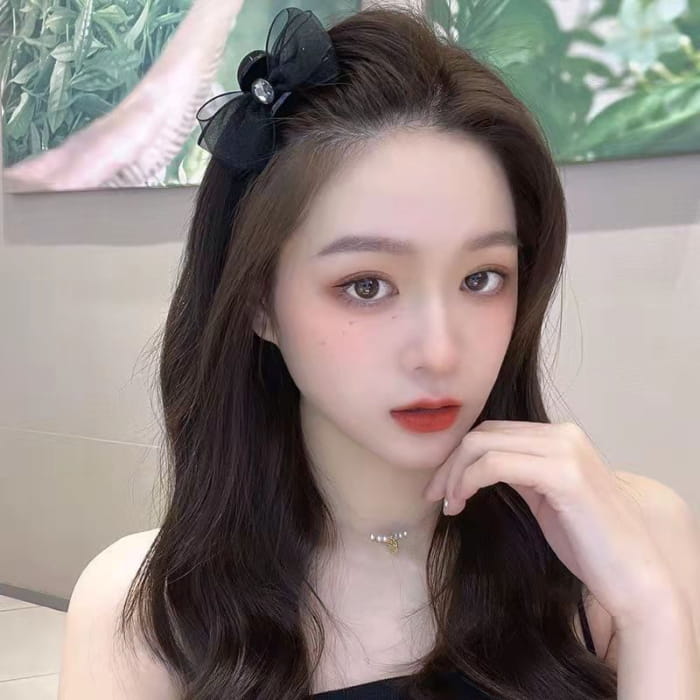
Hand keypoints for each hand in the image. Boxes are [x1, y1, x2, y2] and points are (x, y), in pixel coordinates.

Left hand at [422, 420, 677, 629]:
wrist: (633, 577)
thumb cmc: (588, 544)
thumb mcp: (545, 497)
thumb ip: (519, 472)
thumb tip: (476, 466)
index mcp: (560, 436)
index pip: (493, 431)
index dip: (459, 456)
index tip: (441, 486)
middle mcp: (563, 434)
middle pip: (483, 433)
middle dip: (450, 463)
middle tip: (435, 496)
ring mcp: (565, 450)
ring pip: (483, 445)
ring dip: (455, 474)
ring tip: (448, 504)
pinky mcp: (563, 474)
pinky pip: (495, 465)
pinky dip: (468, 481)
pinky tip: (461, 504)